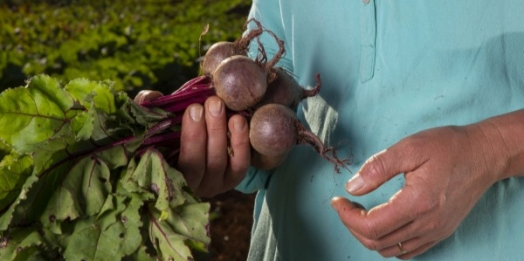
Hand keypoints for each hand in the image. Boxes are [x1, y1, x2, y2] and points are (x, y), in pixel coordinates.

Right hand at [135, 90, 250, 197]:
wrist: (201, 138)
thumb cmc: (172, 130)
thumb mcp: (157, 121)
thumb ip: (148, 109)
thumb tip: (153, 96)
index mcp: (166, 173)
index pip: (171, 164)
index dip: (185, 139)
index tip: (191, 110)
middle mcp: (190, 185)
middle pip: (197, 164)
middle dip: (201, 132)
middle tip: (209, 104)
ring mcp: (214, 184)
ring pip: (218, 163)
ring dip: (220, 132)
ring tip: (219, 106)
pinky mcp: (234, 178)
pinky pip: (240, 164)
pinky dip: (240, 142)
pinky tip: (238, 120)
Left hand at [331, 124, 504, 258]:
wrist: (483, 154)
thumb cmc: (448, 146)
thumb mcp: (409, 147)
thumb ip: (377, 168)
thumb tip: (352, 187)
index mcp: (418, 203)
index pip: (371, 226)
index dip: (346, 216)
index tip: (337, 200)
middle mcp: (427, 224)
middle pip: (377, 242)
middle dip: (352, 225)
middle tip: (345, 205)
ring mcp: (435, 231)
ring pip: (390, 250)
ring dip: (368, 235)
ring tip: (360, 213)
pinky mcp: (441, 232)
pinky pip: (408, 250)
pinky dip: (388, 242)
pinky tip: (382, 222)